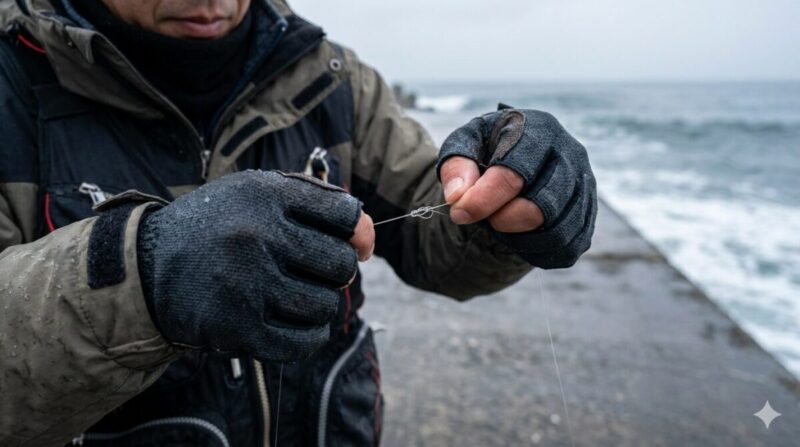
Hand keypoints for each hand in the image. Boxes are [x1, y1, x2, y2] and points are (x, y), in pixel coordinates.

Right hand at [136, 170, 371, 361]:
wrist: (148, 266)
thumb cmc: (219, 226)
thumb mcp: (258, 194)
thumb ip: (319, 203)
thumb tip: (369, 238)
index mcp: (265, 195)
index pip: (346, 215)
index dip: (352, 231)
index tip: (341, 239)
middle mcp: (256, 236)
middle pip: (340, 263)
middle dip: (335, 270)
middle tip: (311, 269)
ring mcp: (246, 284)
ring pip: (326, 305)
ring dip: (319, 303)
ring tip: (294, 294)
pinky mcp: (236, 328)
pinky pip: (305, 342)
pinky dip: (311, 336)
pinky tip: (297, 323)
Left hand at [437, 107, 596, 268]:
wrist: (517, 160)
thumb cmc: (489, 150)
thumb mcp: (463, 146)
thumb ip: (456, 166)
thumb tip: (458, 196)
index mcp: (539, 129)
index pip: (514, 172)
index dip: (484, 199)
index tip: (459, 213)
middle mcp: (571, 155)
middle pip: (541, 205)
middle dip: (504, 220)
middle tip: (485, 218)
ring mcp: (585, 186)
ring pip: (557, 232)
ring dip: (520, 239)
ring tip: (501, 224)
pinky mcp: (588, 215)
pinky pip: (567, 248)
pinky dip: (537, 252)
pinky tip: (519, 237)